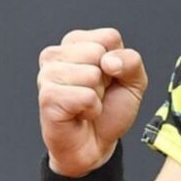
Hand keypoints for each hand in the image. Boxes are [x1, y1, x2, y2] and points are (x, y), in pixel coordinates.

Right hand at [37, 28, 148, 177]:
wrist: (95, 143)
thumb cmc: (110, 108)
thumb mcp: (134, 80)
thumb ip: (131, 61)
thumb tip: (108, 61)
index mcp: (77, 43)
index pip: (109, 37)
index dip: (118, 62)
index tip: (109, 78)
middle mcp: (56, 54)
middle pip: (98, 52)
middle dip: (107, 78)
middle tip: (96, 93)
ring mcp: (48, 74)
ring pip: (92, 74)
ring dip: (98, 96)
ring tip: (86, 103)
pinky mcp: (47, 97)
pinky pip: (85, 97)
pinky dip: (91, 109)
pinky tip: (80, 114)